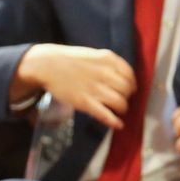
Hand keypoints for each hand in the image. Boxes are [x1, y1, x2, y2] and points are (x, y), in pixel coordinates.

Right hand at [12, 44, 134, 128]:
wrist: (47, 65)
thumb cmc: (72, 60)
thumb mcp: (95, 55)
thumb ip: (112, 65)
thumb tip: (128, 79)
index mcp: (108, 59)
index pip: (130, 75)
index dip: (132, 84)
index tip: (129, 89)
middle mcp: (104, 73)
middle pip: (127, 90)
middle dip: (127, 96)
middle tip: (121, 99)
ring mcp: (94, 89)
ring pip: (120, 103)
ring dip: (122, 109)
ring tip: (118, 110)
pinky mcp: (84, 102)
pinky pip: (105, 114)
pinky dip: (114, 121)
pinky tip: (118, 125)